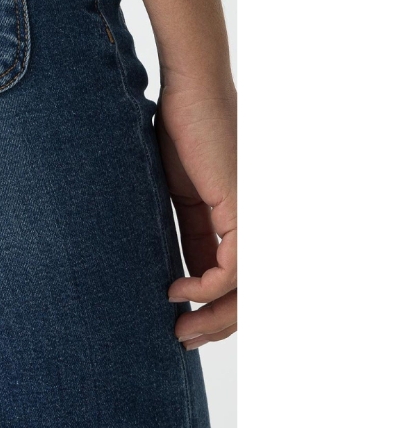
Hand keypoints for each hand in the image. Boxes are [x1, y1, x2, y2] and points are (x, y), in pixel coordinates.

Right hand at [156, 76, 236, 349]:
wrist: (189, 90)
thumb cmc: (179, 128)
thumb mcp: (177, 192)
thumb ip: (187, 231)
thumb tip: (176, 270)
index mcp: (235, 217)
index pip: (232, 277)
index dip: (209, 306)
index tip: (176, 320)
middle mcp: (252, 221)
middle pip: (246, 292)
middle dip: (215, 323)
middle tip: (180, 337)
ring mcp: (251, 216)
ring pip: (245, 288)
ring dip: (214, 316)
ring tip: (180, 327)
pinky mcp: (242, 210)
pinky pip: (234, 268)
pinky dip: (208, 287)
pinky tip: (178, 290)